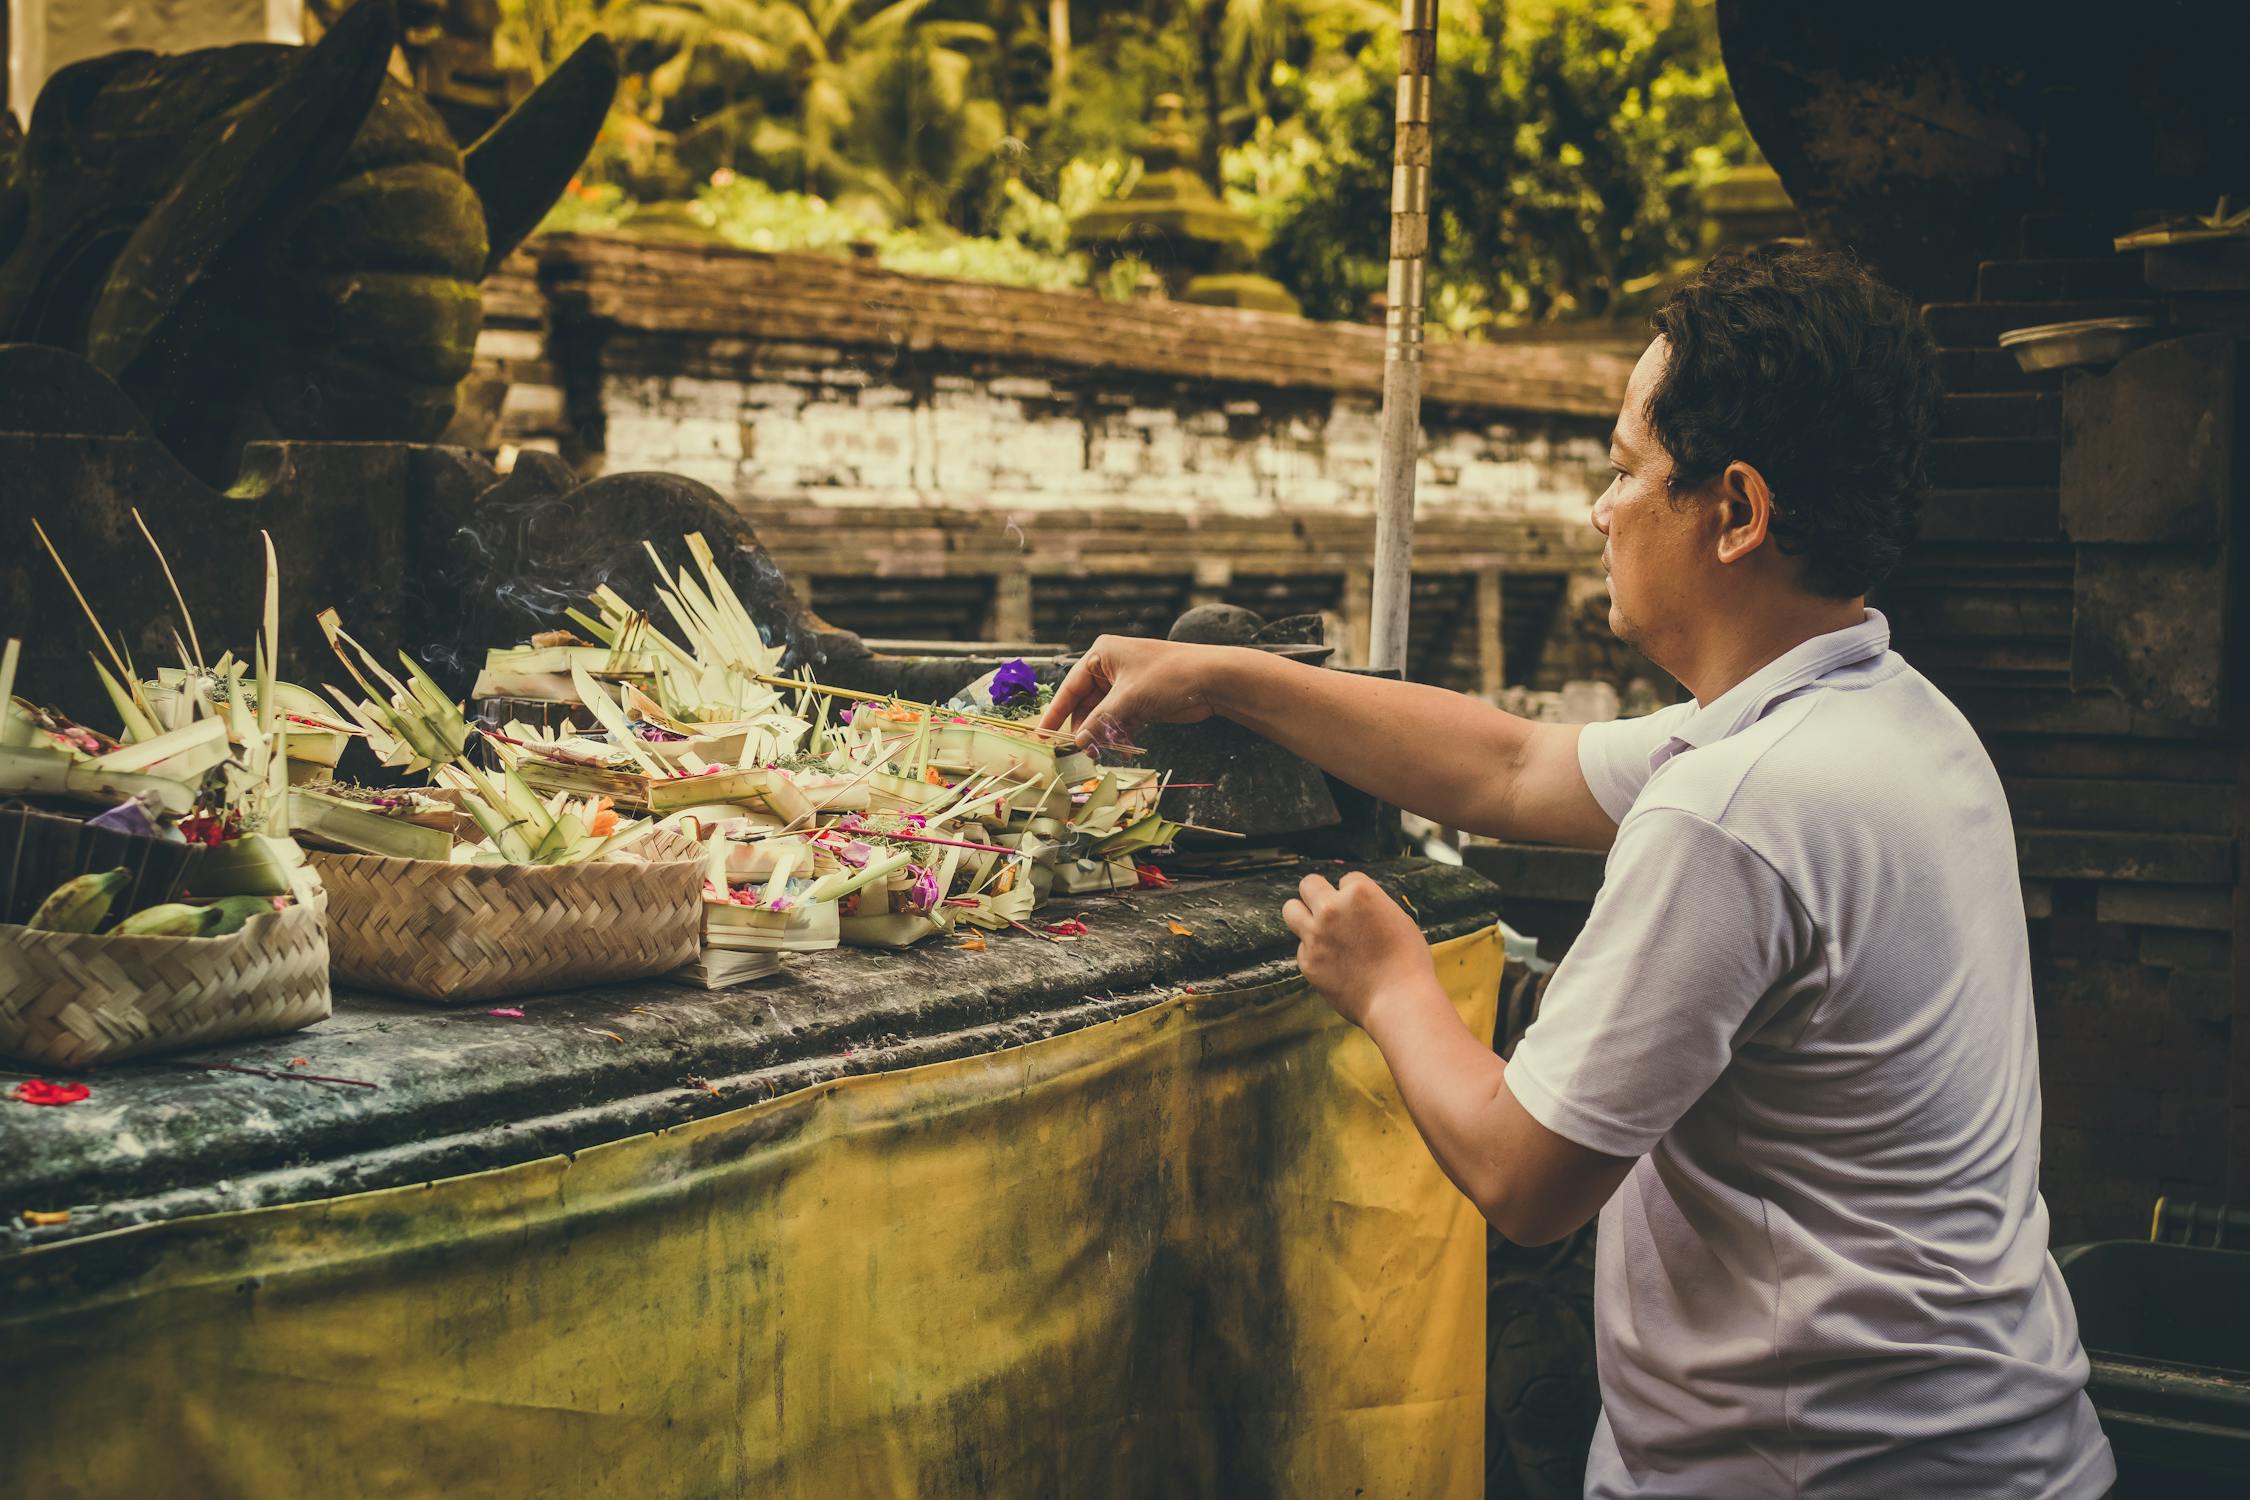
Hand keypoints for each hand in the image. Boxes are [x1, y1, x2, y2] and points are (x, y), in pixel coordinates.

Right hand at [1040, 634, 1223, 750]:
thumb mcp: (1128, 699)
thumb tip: (1077, 743)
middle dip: (1082, 729)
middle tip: (1075, 755)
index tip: (1042, 736)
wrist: (1212, 680)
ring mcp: (1126, 685)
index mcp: (1101, 654)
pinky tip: (1119, 750)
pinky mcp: (1140, 701)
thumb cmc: (1168, 677)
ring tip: (1097, 756)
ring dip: (1100, 735)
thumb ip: (1099, 722)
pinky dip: (1117, 735)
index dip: (1055, 713)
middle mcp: (1110, 667)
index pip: (1070, 687)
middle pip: (1085, 704)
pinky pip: (1119, 721)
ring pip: (1102, 715)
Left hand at [1282, 871, 1435, 1028]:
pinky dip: (1314, 952)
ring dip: (1302, 914)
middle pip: (1309, 884)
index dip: (1355, 893)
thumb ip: (1371, 907)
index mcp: (1359, 893)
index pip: (1347, 879)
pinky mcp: (1307, 961)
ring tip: (1316, 926)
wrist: (1399, 1000)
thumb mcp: (1398, 919)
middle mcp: (1331, 909)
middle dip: (1319, 893)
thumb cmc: (1407, 962)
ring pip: (1291, 909)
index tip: (1360, 909)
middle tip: (1328, 907)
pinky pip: (1302, 947)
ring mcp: (1315, 935)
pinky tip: (1333, 963)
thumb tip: (1355, 907)